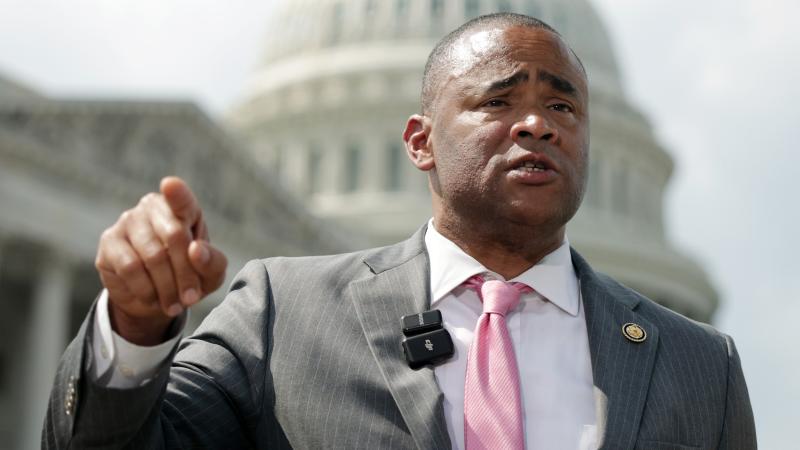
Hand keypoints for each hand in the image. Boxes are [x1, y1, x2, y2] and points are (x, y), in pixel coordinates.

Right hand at [95, 176, 226, 344]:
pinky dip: (146, 289)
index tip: (170, 185)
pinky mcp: (109, 241)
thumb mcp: (210, 275)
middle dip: (186, 274)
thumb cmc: (188, 276)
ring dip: (167, 287)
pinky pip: (130, 267)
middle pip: (174, 236)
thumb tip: (196, 250)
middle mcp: (153, 207)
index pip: (181, 199)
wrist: (155, 299)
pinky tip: (151, 298)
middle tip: (191, 298)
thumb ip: (212, 262)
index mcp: (183, 208)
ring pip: (152, 256)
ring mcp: (129, 220)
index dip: (177, 193)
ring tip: (173, 304)